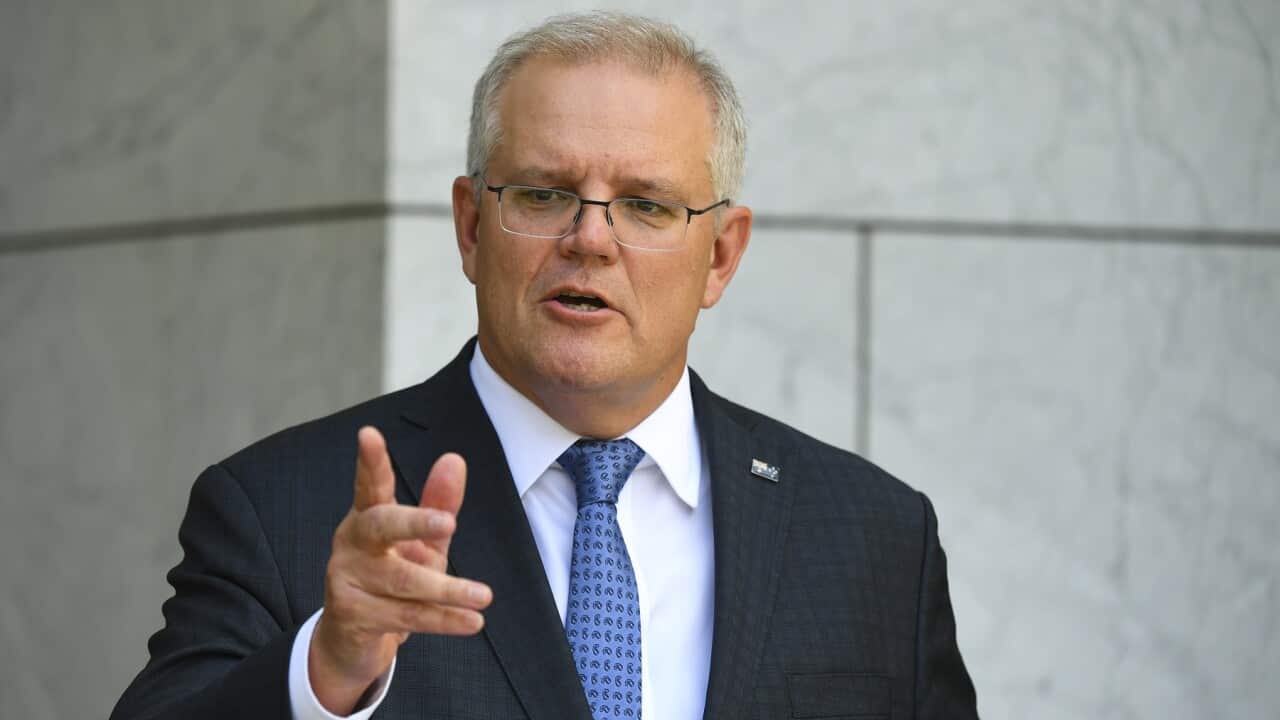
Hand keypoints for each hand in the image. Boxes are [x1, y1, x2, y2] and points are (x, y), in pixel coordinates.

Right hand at [309, 426, 491, 713]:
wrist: (352, 640)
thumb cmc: (392, 578)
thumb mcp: (422, 542)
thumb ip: (438, 504)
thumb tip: (454, 460)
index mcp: (368, 517)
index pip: (370, 484)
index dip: (370, 461)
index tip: (368, 434)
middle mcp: (351, 542)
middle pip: (382, 526)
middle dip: (415, 522)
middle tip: (449, 521)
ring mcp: (347, 578)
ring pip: (404, 580)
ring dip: (448, 589)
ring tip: (484, 595)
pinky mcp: (352, 615)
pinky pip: (406, 616)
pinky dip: (443, 620)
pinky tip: (472, 621)